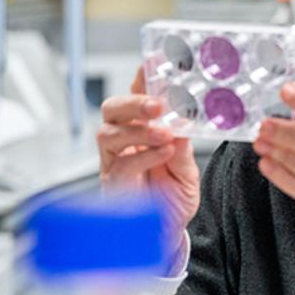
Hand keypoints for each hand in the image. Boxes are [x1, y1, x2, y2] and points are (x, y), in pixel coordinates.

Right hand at [97, 67, 199, 258]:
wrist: (164, 234)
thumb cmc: (172, 198)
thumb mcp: (186, 168)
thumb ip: (184, 145)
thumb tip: (185, 120)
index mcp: (141, 130)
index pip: (138, 97)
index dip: (143, 77)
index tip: (156, 59)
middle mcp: (122, 142)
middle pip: (112, 109)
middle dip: (133, 102)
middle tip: (157, 104)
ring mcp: (114, 162)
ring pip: (109, 133)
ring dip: (138, 129)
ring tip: (163, 132)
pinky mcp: (113, 184)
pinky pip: (120, 163)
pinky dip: (143, 155)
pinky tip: (164, 153)